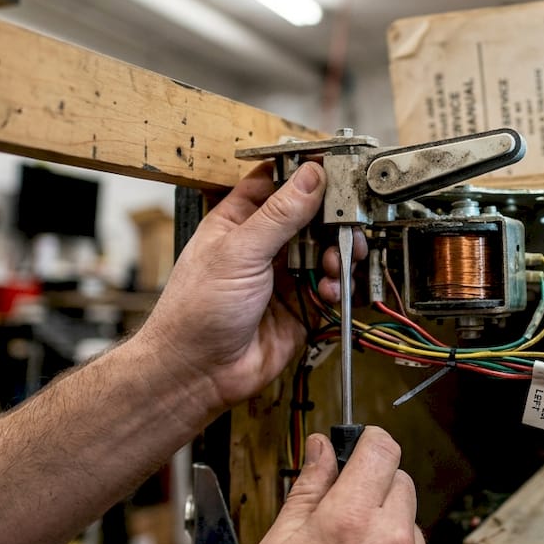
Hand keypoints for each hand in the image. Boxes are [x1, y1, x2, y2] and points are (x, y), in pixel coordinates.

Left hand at [137, 161, 365, 411]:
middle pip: (311, 218)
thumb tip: (310, 177)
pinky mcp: (300, 307)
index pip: (278, 183)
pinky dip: (338, 288)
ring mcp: (283, 276)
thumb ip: (280, 214)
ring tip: (337, 265)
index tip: (336, 171)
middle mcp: (264, 246)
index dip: (306, 175)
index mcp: (239, 221)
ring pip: (326, 253)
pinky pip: (331, 289)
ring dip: (339, 256)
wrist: (198, 372)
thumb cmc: (196, 311)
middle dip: (333, 222)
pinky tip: (330, 292)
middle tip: (347, 226)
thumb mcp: (240, 251)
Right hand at [248, 428, 442, 543]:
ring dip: (387, 527)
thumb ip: (307, 490)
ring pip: (410, 520)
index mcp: (350, 520)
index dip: (367, 443)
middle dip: (374, 488)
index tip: (358, 448)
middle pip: (399, 480)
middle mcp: (392, 539)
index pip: (381, 448)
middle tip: (344, 514)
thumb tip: (322, 449)